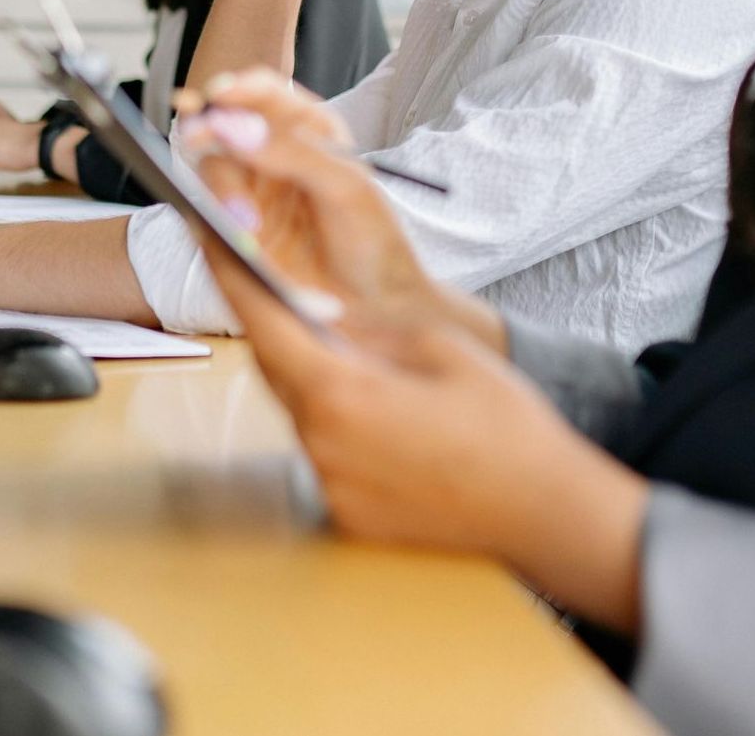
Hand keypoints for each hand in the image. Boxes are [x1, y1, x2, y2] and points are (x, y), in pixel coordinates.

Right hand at [181, 70, 473, 338]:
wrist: (377, 312)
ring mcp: (255, 196)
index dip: (241, 88)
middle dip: (212, 133)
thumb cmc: (374, 243)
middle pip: (227, 130)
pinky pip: (210, 215)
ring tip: (247, 223)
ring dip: (221, 190)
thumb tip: (236, 127)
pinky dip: (216, 221)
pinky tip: (239, 237)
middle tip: (200, 138)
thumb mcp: (346, 188)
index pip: (267, 95)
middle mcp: (277, 158)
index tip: (222, 92)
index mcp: (311, 133)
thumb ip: (293, 153)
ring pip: (213, 172)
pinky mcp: (240, 234)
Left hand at [197, 249, 647, 632]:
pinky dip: (338, 419)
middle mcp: (324, 446)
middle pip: (278, 371)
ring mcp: (333, 487)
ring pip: (302, 412)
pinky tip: (378, 408)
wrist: (544, 511)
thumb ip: (372, 330)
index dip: (232, 279)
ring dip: (312, 375)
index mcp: (343, 394)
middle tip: (271, 284)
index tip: (210, 239)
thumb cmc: (506, 427)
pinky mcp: (349, 514)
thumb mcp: (440, 350)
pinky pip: (326, 451)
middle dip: (274, 325)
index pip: (266, 326)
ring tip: (344, 347)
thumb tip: (329, 317)